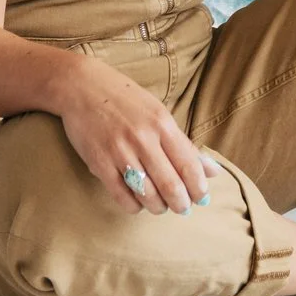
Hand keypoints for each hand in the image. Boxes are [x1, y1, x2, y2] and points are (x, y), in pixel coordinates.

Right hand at [57, 58, 220, 214]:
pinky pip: (122, 196)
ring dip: (158, 207)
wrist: (81, 87)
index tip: (201, 198)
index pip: (189, 165)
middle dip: (181, 204)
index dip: (198, 188)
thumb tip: (213, 171)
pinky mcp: (99, 163)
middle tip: (182, 208)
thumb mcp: (159, 114)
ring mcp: (120, 152)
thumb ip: (185, 144)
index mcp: (162, 124)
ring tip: (160, 206)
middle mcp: (143, 138)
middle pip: (170, 185)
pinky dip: (134, 206)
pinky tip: (137, 202)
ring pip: (147, 194)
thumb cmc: (125, 100)